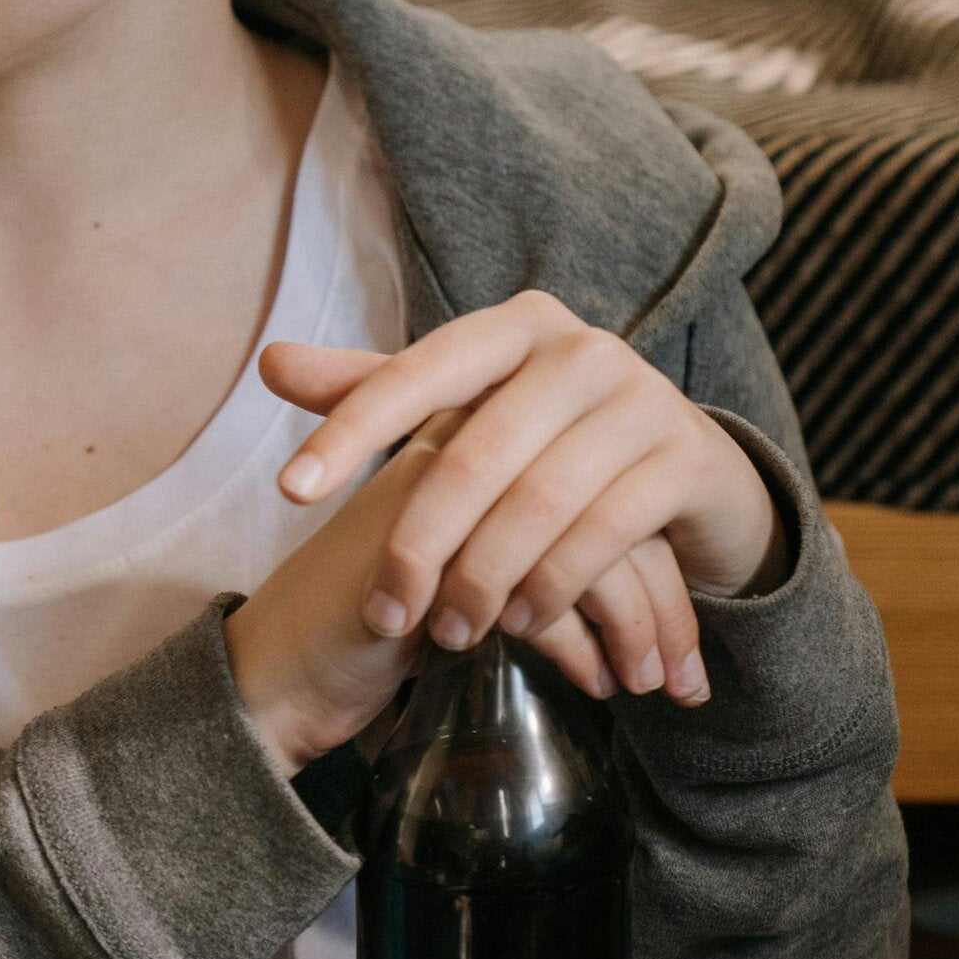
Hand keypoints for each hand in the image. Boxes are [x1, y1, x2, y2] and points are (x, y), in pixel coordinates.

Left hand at [228, 294, 788, 762]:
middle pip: (473, 454)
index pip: (415, 373)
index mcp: (514, 326)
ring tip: (451, 631)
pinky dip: (554, 586)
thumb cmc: (552, 444)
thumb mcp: (470, 413)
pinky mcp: (686, 458)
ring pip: (537, 501)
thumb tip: (270, 363)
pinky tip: (522, 625)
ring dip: (485, 580)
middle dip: (421, 544)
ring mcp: (642, 398)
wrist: (688, 475)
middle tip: (389, 611)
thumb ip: (377, 390)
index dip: (350, 430)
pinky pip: (605, 532)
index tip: (290, 491)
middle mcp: (580, 348)